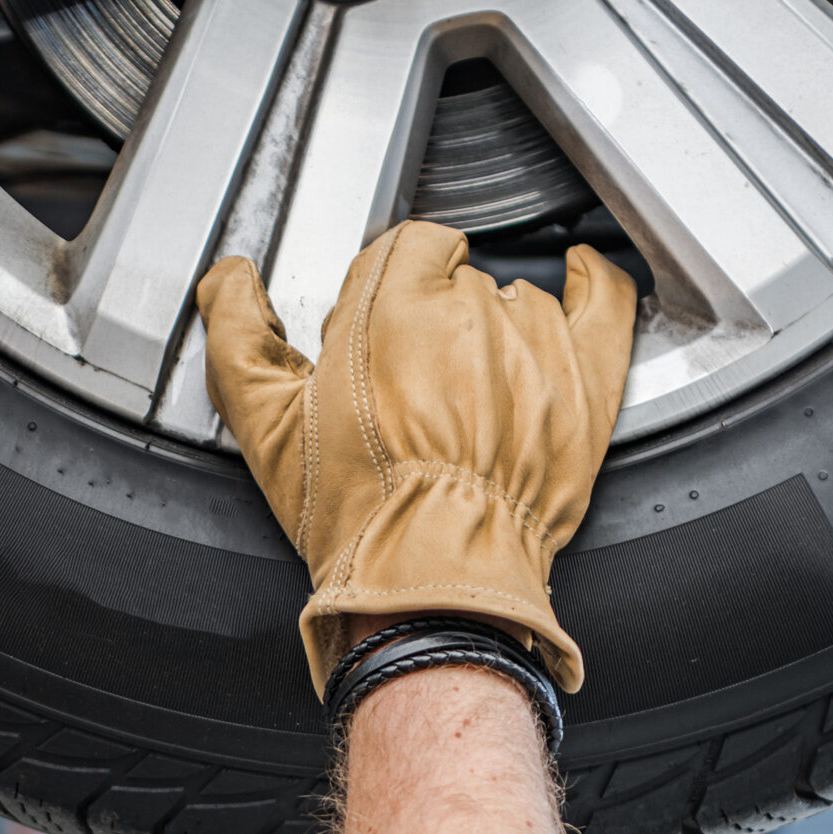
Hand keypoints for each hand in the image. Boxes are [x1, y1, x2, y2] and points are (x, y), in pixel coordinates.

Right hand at [197, 221, 635, 696]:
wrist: (436, 583)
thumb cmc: (362, 515)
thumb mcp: (267, 428)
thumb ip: (237, 336)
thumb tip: (229, 281)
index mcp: (390, 308)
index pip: (401, 250)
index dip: (386, 292)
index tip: (379, 336)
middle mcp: (470, 314)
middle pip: (459, 281)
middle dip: (437, 323)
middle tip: (419, 389)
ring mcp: (536, 344)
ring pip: (518, 299)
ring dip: (499, 330)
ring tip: (476, 394)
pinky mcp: (587, 381)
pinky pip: (603, 298)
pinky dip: (591, 282)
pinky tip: (578, 276)